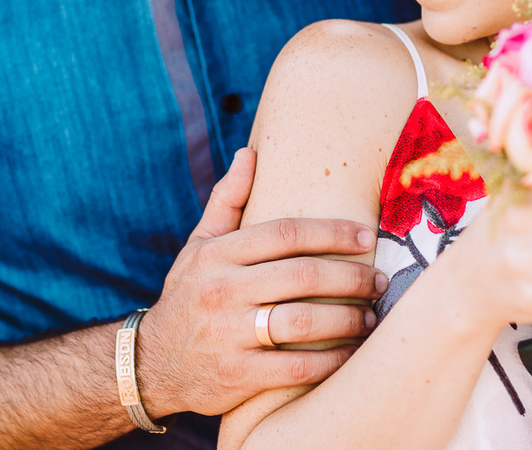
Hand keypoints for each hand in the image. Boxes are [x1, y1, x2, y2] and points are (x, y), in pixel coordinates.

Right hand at [137, 149, 387, 416]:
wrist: (151, 364)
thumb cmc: (190, 295)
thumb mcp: (199, 246)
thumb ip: (227, 201)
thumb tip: (250, 153)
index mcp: (217, 254)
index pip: (284, 233)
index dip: (331, 232)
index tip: (366, 235)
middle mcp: (220, 291)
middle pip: (302, 276)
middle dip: (351, 277)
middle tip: (380, 280)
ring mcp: (227, 336)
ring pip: (303, 321)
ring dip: (348, 319)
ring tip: (371, 315)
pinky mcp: (236, 377)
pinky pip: (296, 368)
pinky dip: (331, 361)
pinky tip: (351, 353)